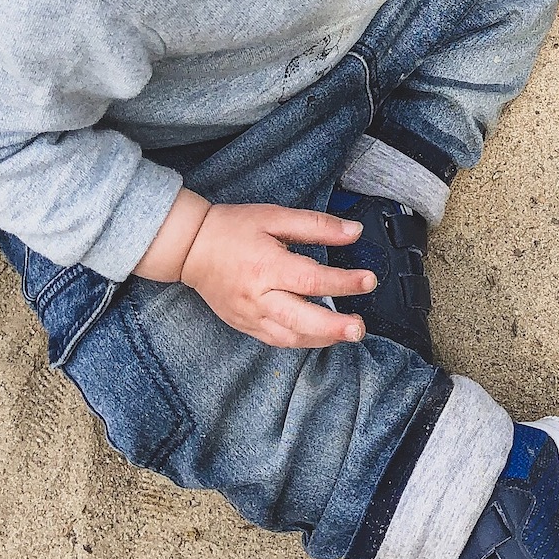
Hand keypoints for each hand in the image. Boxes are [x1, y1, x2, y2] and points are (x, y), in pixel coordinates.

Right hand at [135, 190, 375, 346]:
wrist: (191, 247)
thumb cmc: (232, 229)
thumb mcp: (275, 216)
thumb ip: (316, 226)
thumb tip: (353, 231)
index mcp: (266, 266)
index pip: (311, 279)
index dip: (344, 283)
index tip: (368, 281)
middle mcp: (258, 296)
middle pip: (301, 320)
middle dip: (334, 328)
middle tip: (359, 328)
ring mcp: (249, 315)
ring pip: (289, 337)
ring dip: (321, 339)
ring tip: (347, 334)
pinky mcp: (244, 325)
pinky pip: (276, 340)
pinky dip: (301, 341)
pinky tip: (319, 336)